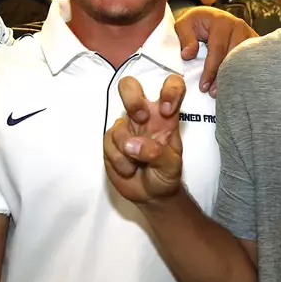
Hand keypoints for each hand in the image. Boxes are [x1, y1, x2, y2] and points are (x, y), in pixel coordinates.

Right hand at [104, 74, 184, 202]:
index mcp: (166, 116)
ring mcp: (125, 128)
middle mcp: (144, 116)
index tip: (167, 109)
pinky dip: (119, 161)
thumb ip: (158, 154)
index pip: (172, 88)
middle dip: (131, 98)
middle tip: (140, 117)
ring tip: (137, 165)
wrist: (150, 195)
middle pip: (129, 86)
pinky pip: (109, 144)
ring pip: (119, 125)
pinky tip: (128, 168)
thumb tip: (132, 144)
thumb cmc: (166, 174)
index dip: (170, 89)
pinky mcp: (110, 141)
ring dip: (128, 151)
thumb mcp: (172, 167)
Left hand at [174, 7, 255, 94]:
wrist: (211, 17)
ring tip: (224, 92)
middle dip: (223, 77)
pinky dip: (243, 74)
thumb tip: (188, 54)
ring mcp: (249, 35)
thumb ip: (184, 37)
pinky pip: (252, 61)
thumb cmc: (197, 22)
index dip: (211, 70)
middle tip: (214, 93)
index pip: (218, 49)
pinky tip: (236, 86)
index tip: (204, 86)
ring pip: (245, 61)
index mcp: (222, 21)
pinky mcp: (254, 44)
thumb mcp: (184, 24)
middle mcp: (239, 27)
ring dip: (234, 78)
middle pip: (234, 57)